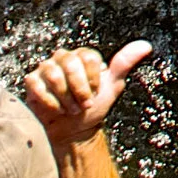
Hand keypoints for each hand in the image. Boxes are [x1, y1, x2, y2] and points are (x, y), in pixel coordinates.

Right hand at [22, 40, 151, 155]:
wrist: (72, 131)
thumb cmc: (92, 108)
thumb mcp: (112, 86)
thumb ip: (125, 64)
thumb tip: (145, 46)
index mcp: (84, 56)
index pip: (89, 57)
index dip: (92, 80)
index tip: (95, 94)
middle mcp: (64, 57)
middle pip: (71, 63)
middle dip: (79, 89)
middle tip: (83, 104)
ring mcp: (46, 68)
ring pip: (54, 74)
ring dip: (65, 98)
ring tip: (70, 109)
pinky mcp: (32, 82)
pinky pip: (37, 85)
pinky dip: (50, 101)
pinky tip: (57, 110)